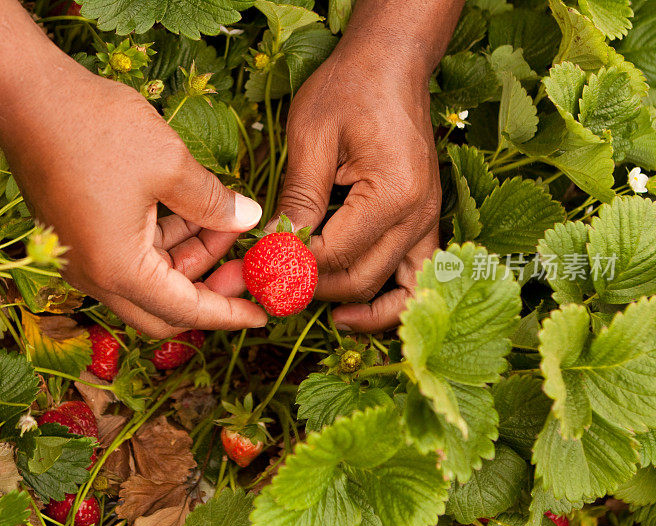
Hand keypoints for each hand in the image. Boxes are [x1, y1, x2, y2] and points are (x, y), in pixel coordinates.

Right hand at [0, 70, 267, 336]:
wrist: (25, 96)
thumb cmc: (97, 129)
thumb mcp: (171, 165)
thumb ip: (214, 203)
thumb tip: (248, 219)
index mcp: (117, 269)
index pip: (185, 309)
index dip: (229, 313)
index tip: (263, 313)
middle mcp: (94, 275)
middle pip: (164, 307)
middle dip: (210, 290)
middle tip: (246, 266)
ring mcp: (82, 257)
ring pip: (149, 279)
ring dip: (190, 258)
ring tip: (227, 221)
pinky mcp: (79, 235)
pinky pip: (130, 255)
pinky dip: (165, 241)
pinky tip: (194, 210)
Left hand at [274, 40, 440, 332]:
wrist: (390, 66)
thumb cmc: (349, 90)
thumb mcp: (312, 138)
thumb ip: (298, 199)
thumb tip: (272, 250)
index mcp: (392, 195)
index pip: (332, 255)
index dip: (287, 268)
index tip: (251, 270)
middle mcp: (419, 217)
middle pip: (359, 279)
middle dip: (308, 288)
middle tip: (265, 284)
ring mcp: (427, 222)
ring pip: (391, 291)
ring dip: (349, 303)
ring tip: (309, 305)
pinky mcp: (424, 222)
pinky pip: (413, 277)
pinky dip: (386, 300)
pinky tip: (351, 305)